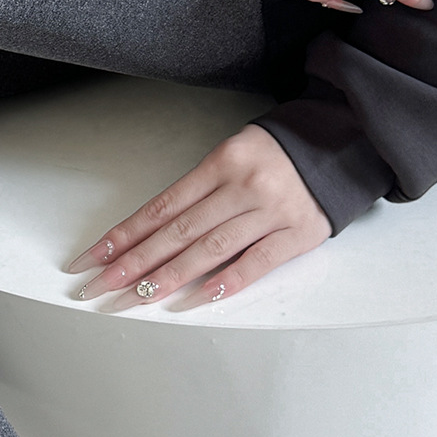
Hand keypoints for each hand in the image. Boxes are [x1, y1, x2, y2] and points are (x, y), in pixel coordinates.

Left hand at [66, 124, 330, 308]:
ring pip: (210, 250)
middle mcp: (244, 186)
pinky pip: (257, 263)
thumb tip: (149, 236)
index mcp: (221, 162)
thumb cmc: (278, 153)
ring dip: (166, 279)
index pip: (160, 208)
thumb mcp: (232, 157)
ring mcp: (273, 210)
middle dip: (132, 265)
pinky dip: (226, 282)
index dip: (123, 236)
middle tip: (97, 289)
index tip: (90, 260)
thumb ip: (199, 193)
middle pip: (177, 233)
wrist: (346, 137)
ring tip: (133, 299)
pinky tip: (195, 299)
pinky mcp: (301, 232)